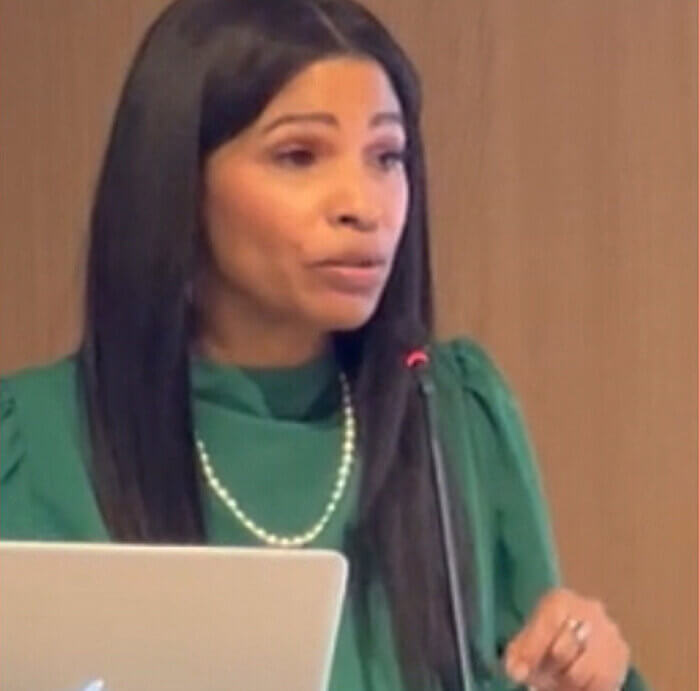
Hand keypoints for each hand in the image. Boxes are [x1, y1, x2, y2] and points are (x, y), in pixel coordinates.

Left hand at [502, 587, 630, 690]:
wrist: (584, 631)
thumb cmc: (549, 633)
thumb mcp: (529, 634)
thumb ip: (519, 652)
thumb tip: (517, 672)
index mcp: (561, 600)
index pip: (548, 623)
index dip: (532, 651)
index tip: (519, 673)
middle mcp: (590, 611)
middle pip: (563, 652)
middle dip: (547, 672)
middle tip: (538, 681)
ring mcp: (609, 634)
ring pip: (583, 673)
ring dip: (564, 685)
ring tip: (554, 685)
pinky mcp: (622, 656)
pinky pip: (601, 684)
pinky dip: (582, 690)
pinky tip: (571, 687)